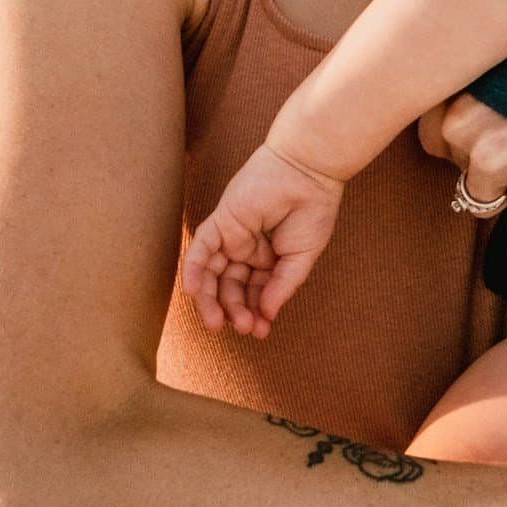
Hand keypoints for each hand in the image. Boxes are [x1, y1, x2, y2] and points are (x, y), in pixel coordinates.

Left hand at [180, 144, 345, 336]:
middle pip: (230, 288)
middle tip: (243, 328)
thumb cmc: (312, 211)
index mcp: (267, 260)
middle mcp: (245, 250)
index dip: (256, 313)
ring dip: (212, 300)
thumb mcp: (301, 258)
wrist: (310, 174)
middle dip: (234, 310)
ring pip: (212, 275)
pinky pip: (200, 249)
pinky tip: (193, 293)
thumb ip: (281, 286)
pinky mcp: (220, 222)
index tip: (261, 331)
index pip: (254, 293)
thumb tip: (266, 314)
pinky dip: (194, 271)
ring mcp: (231, 237)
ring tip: (219, 322)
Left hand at [418, 94, 506, 208]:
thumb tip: (454, 124)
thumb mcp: (504, 63)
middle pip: (467, 176)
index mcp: (457, 110)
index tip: (480, 132)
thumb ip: (474, 94)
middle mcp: (474, 145)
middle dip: (491, 165)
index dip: (458, 141)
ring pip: (502, 194)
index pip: (432, 143)